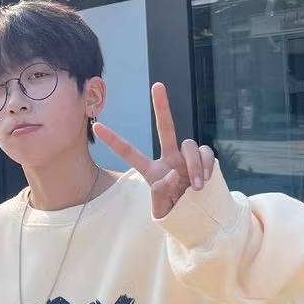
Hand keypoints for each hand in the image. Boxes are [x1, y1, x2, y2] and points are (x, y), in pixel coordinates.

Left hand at [93, 83, 215, 218]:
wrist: (202, 219)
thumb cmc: (178, 215)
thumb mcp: (162, 211)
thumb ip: (160, 194)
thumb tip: (171, 173)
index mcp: (152, 171)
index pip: (129, 153)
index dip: (114, 140)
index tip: (97, 127)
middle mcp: (169, 159)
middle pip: (165, 128)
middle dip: (162, 106)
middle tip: (157, 85)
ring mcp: (187, 157)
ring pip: (189, 145)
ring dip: (193, 165)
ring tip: (195, 187)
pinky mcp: (204, 159)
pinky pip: (205, 152)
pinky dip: (206, 165)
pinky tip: (204, 180)